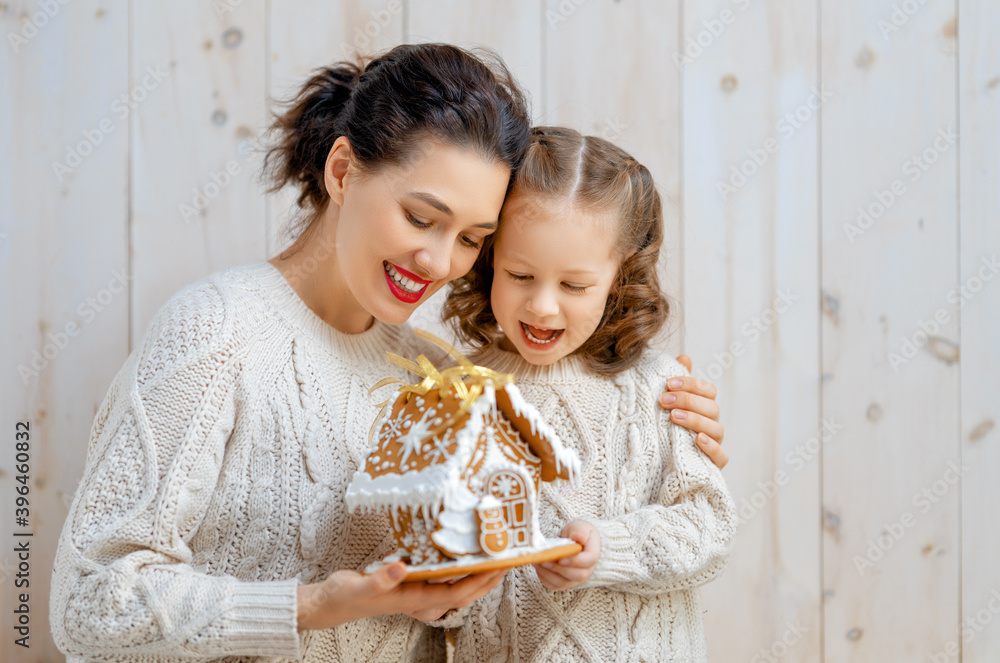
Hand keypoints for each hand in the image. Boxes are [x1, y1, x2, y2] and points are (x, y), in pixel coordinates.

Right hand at [296, 562, 505, 629]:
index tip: (500, 566)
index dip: (481, 580)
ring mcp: (418, 592)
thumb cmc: (346, 597)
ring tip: (493, 554)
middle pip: (464, 590)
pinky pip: (442, 577)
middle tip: (509, 557)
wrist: (331, 602)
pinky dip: (457, 566)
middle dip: (488, 577)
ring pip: (456, 584)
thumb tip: (401, 569)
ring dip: (476, 572)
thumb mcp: (361, 586)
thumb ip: (381, 579)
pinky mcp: (411, 584)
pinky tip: (461, 554)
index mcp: (416, 599)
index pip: (458, 592)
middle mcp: (421, 598)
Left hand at [534, 520, 600, 590]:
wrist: (573, 540)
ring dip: (548, 574)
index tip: (561, 559)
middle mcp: (587, 570)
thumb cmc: (577, 532)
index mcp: (593, 555)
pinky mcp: (564, 583)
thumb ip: (580, 531)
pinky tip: (538, 567)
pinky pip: (554, 585)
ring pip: (564, 583)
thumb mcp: (580, 527)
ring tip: (537, 562)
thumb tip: (578, 537)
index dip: (575, 561)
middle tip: (544, 561)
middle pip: (577, 575)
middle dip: (559, 569)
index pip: (588, 561)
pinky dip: (544, 578)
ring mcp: (575, 579)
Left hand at [660, 354, 727, 468]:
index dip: (691, 384)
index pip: (708, 390)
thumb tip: (684, 357)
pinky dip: (711, 447)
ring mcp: (715, 445)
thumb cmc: (664, 431)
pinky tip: (696, 439)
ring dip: (696, 420)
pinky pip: (721, 457)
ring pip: (716, 429)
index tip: (668, 383)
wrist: (657, 470)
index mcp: (704, 408)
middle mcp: (712, 425)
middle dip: (688, 401)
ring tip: (674, 417)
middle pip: (712, 408)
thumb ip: (676, 384)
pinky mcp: (712, 466)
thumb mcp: (666, 406)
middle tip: (664, 400)